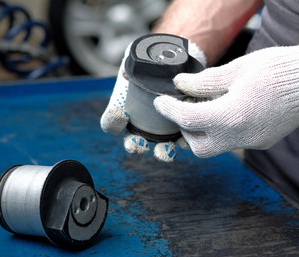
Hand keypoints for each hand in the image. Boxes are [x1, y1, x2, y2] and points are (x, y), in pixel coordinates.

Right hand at [100, 39, 205, 161]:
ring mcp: (162, 130)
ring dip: (162, 152)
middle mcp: (141, 126)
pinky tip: (186, 140)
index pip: (111, 123)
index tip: (120, 115)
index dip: (113, 122)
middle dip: (135, 146)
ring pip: (160, 148)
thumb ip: (132, 68)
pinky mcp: (184, 129)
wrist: (179, 63)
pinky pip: (183, 141)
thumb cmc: (152, 64)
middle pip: (134, 143)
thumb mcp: (139, 62)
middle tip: (139, 144)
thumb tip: (129, 75)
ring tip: (166, 150)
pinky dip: (185, 142)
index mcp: (124, 111)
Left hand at [154, 43, 298, 157]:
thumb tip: (180, 86)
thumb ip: (203, 83)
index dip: (168, 110)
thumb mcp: (235, 70)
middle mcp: (240, 137)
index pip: (187, 120)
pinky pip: (234, 142)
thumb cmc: (276, 69)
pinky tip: (229, 111)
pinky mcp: (263, 141)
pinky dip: (224, 130)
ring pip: (217, 147)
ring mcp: (253, 142)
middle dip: (186, 130)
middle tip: (185, 109)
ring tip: (207, 108)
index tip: (161, 102)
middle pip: (198, 147)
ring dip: (205, 132)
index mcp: (230, 117)